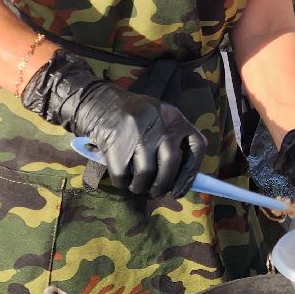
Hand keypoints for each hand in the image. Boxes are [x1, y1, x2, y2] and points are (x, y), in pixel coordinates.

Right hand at [21, 51, 205, 197]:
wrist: (98, 102)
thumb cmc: (133, 116)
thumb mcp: (159, 119)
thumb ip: (172, 141)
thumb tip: (181, 180)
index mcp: (174, 117)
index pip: (197, 147)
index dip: (190, 174)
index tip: (180, 191)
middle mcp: (160, 124)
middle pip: (171, 164)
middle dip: (163, 185)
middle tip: (155, 192)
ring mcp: (137, 134)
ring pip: (146, 175)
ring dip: (140, 187)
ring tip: (136, 184)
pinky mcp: (116, 146)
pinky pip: (123, 178)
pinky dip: (122, 183)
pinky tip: (122, 176)